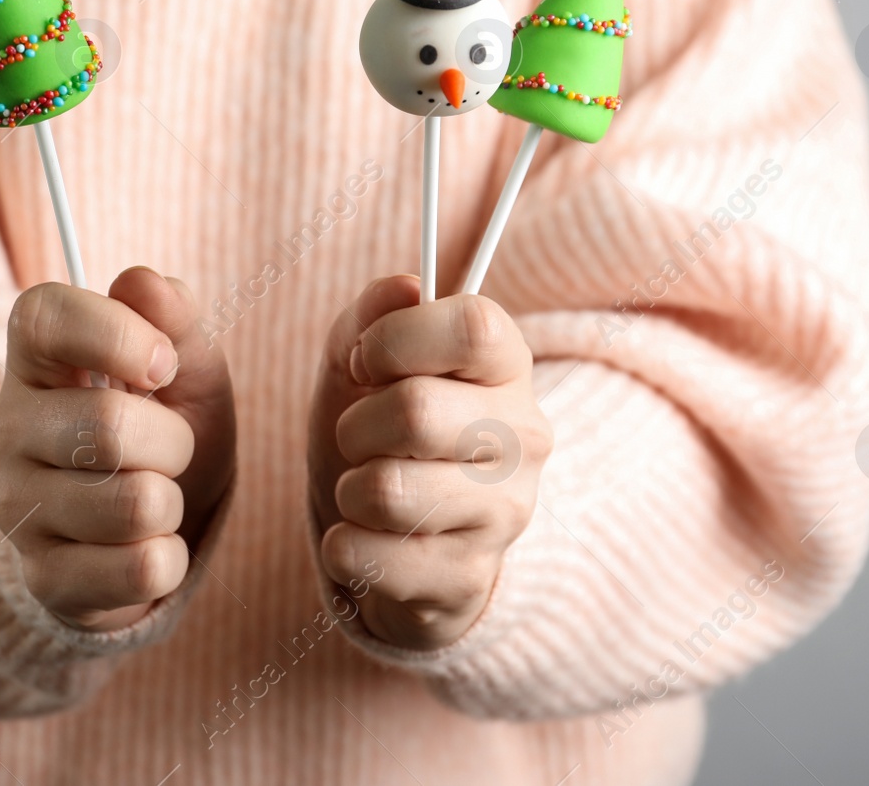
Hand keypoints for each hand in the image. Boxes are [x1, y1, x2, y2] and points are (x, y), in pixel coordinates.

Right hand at [0, 267, 235, 631]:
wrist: (155, 528)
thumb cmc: (163, 429)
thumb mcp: (185, 368)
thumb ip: (173, 317)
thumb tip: (144, 284)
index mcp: (34, 358)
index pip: (46, 317)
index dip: (118, 334)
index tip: (162, 364)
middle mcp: (6, 428)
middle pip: (108, 426)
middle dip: (173, 441)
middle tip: (168, 448)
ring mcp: (16, 506)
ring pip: (135, 505)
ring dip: (172, 503)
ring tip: (154, 498)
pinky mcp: (42, 578)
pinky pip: (141, 569)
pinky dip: (169, 558)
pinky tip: (146, 547)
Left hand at [308, 276, 550, 649]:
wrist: (400, 541)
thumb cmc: (383, 434)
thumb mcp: (365, 364)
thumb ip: (374, 313)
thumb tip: (403, 289)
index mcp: (507, 368)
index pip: (473, 326)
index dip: (397, 339)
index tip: (367, 363)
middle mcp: (524, 437)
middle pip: (415, 411)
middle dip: (355, 426)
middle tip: (360, 438)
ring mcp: (505, 513)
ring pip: (386, 490)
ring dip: (349, 489)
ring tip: (367, 491)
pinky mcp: (468, 578)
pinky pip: (367, 555)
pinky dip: (344, 545)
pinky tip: (368, 540)